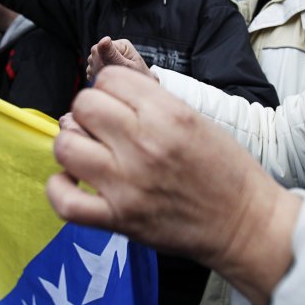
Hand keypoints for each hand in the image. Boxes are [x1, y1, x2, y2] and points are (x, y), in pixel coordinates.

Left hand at [47, 66, 300, 304]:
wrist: (245, 223)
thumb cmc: (226, 170)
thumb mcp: (195, 117)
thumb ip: (150, 101)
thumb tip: (105, 92)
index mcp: (167, 115)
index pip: (108, 80)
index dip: (109, 88)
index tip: (117, 103)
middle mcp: (143, 145)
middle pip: (83, 106)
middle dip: (89, 112)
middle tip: (103, 127)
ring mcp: (127, 184)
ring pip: (65, 145)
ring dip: (72, 144)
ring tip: (89, 151)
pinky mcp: (119, 219)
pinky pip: (64, 201)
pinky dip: (59, 188)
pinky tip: (72, 180)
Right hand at [86, 36, 153, 81]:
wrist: (143, 91)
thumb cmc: (139, 79)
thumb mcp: (126, 67)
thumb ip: (113, 55)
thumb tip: (104, 40)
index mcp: (122, 45)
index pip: (98, 47)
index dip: (99, 60)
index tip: (107, 70)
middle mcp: (114, 48)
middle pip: (94, 55)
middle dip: (98, 67)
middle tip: (110, 76)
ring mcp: (108, 57)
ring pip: (92, 63)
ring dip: (97, 72)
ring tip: (110, 78)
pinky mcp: (104, 65)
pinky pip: (92, 70)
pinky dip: (96, 76)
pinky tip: (106, 80)